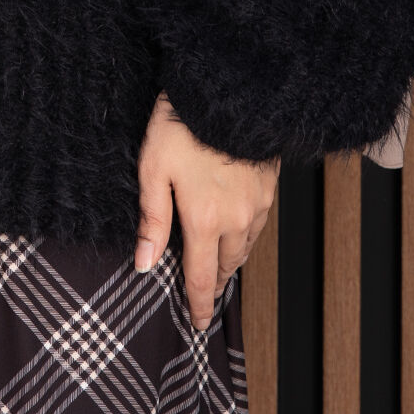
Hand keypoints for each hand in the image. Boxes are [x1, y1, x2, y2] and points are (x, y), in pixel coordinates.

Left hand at [135, 91, 279, 329]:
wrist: (226, 90)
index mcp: (204, 220)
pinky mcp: (268, 186)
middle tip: (205, 297)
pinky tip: (237, 232)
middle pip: (225, 267)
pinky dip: (245, 237)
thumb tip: (145, 264)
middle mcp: (236, 219)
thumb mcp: (153, 170)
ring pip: (244, 248)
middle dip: (214, 284)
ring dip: (230, 262)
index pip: (200, 277)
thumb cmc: (182, 126)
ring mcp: (256, 203)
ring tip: (218, 269)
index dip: (198, 304)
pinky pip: (257, 225)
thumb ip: (151, 220)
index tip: (197, 323)